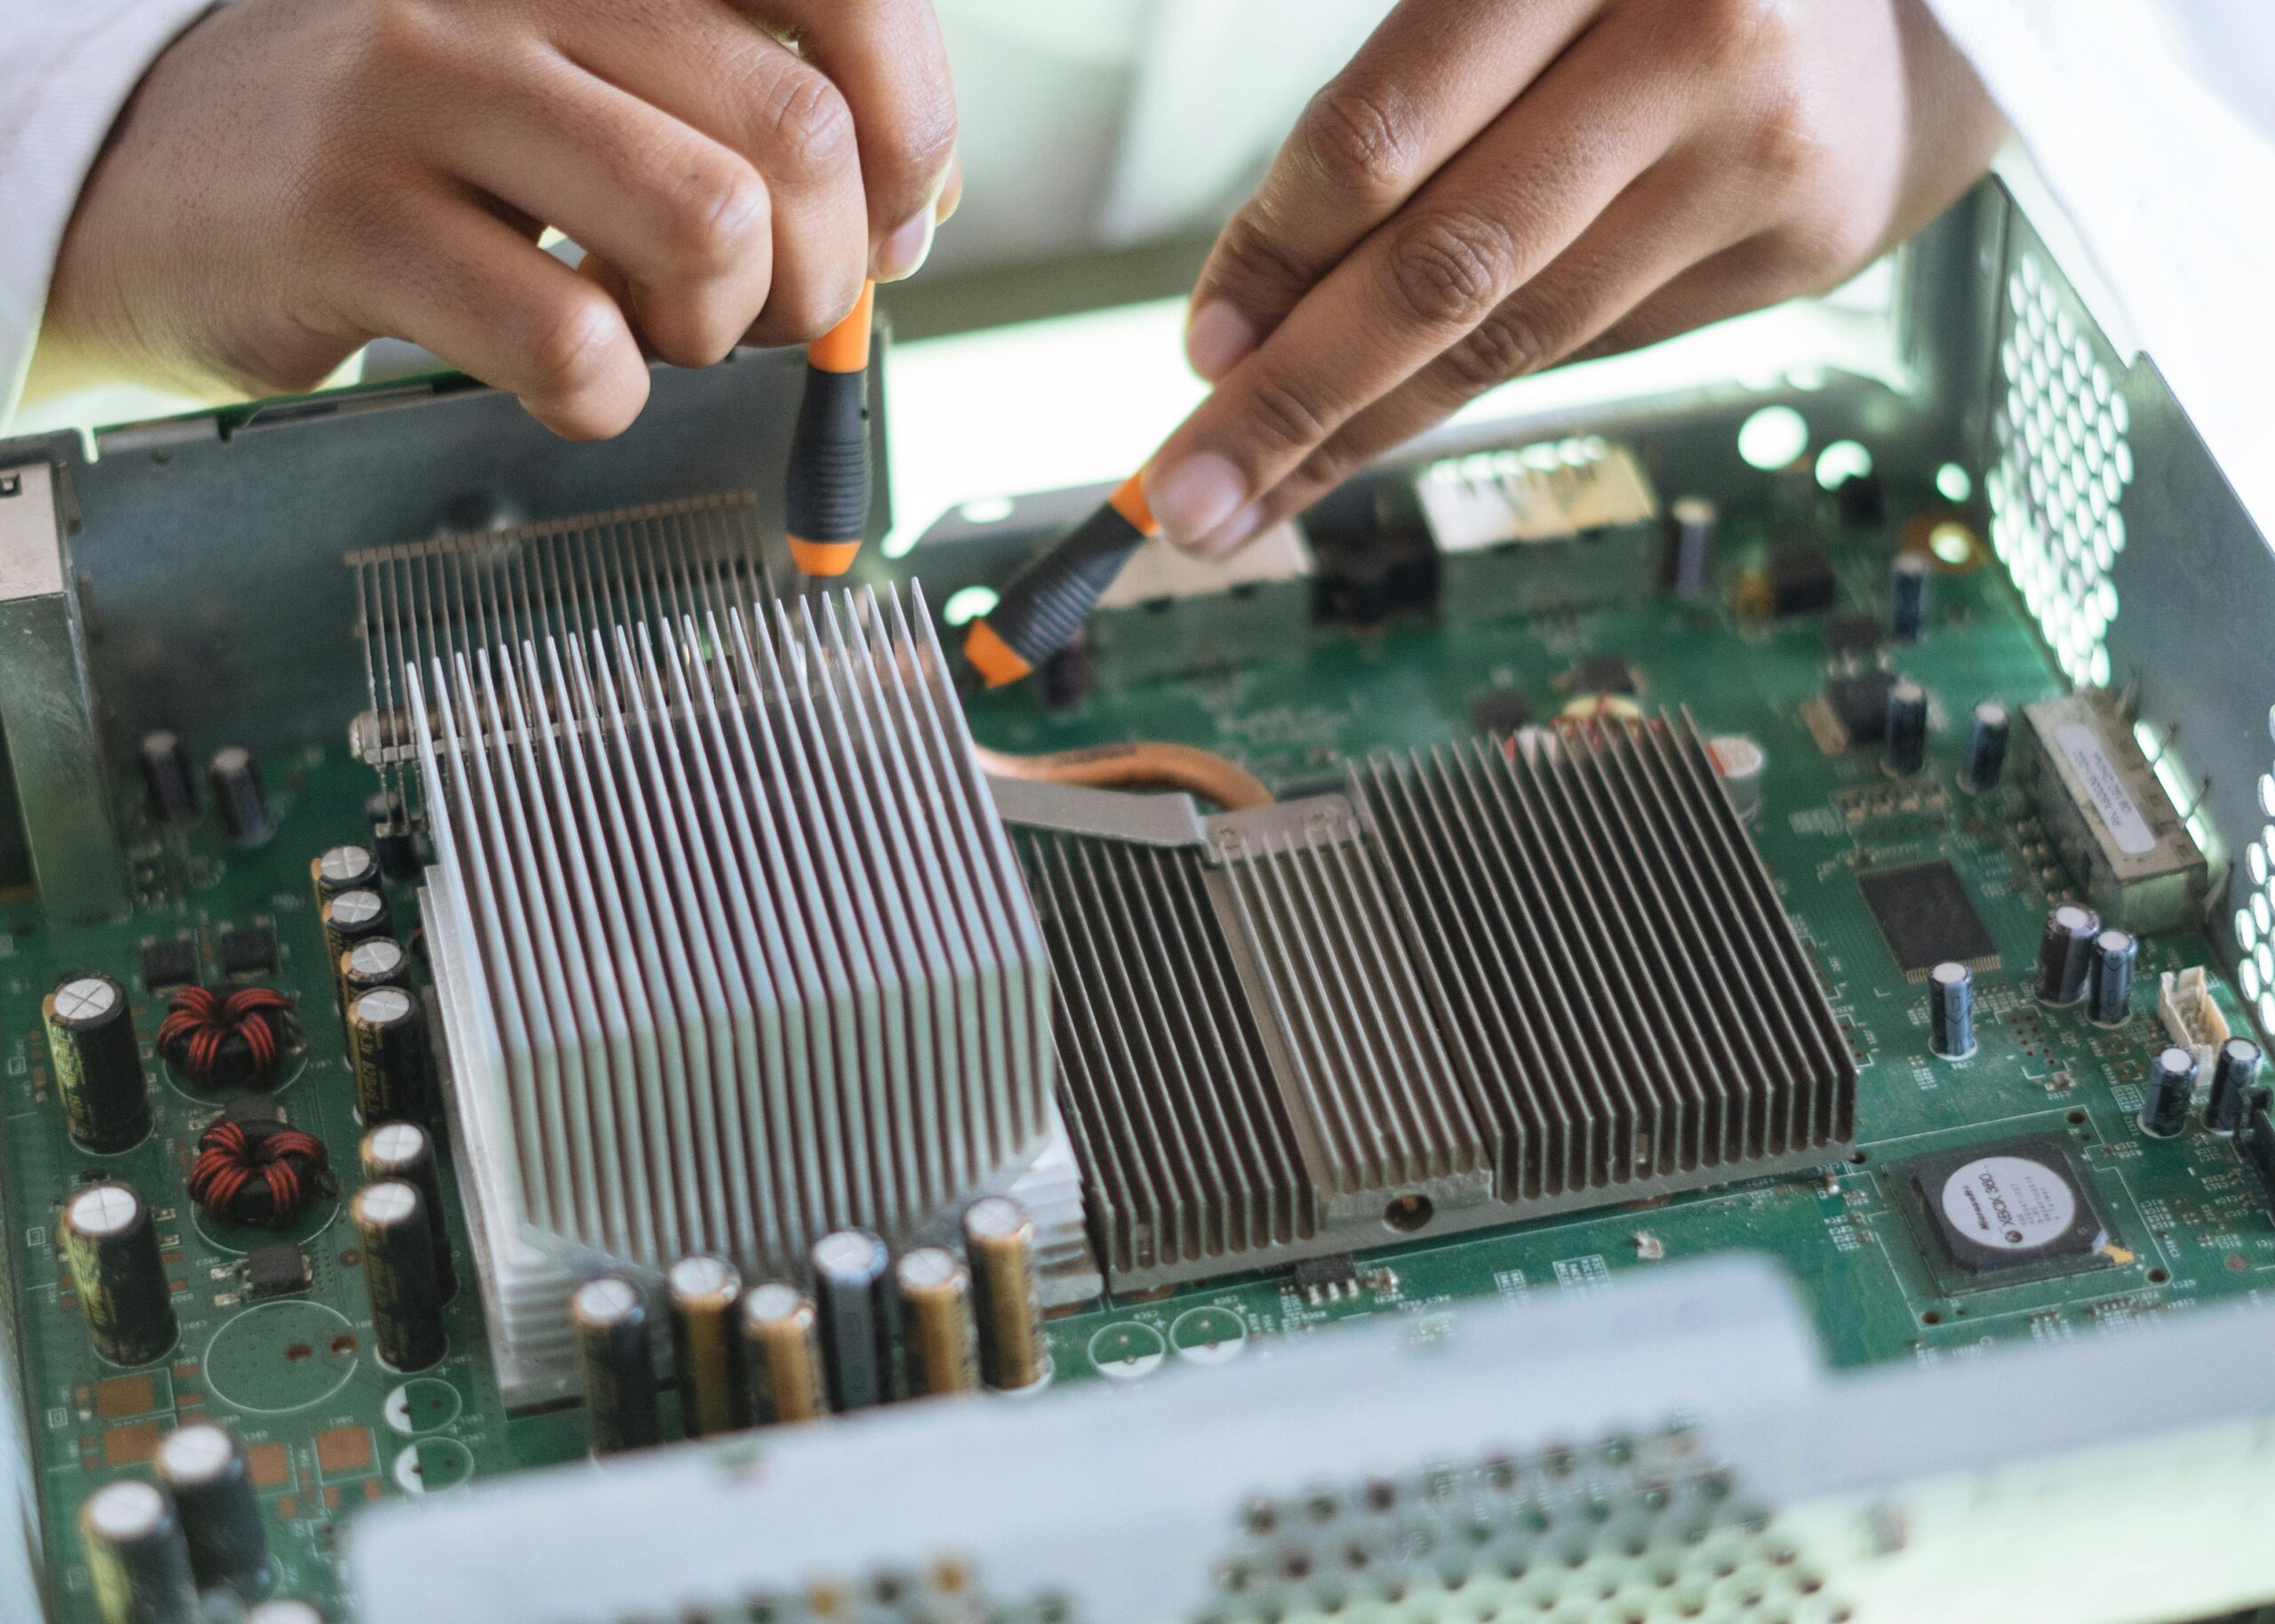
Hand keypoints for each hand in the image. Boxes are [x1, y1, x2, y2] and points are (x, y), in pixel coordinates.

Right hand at [35, 0, 957, 437]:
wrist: (171, 173)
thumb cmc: (423, 141)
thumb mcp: (594, 79)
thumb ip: (749, 113)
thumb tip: (914, 211)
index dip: (912, 124)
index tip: (891, 217)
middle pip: (799, 132)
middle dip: (822, 268)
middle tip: (763, 308)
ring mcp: (425, 82)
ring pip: (707, 222)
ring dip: (722, 326)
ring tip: (657, 330)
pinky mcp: (350, 213)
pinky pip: (570, 341)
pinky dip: (607, 399)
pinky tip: (570, 379)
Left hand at [1143, 0, 2003, 553]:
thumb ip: (1410, 115)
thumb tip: (1253, 318)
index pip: (1385, 134)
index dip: (1275, 256)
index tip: (1197, 349)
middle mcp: (1684, 34)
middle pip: (1443, 264)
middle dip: (1294, 398)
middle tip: (1180, 498)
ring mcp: (1752, 147)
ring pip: (1510, 332)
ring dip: (1357, 433)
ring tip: (1244, 504)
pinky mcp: (1792, 240)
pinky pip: (1581, 344)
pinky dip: (1456, 399)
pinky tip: (1365, 442)